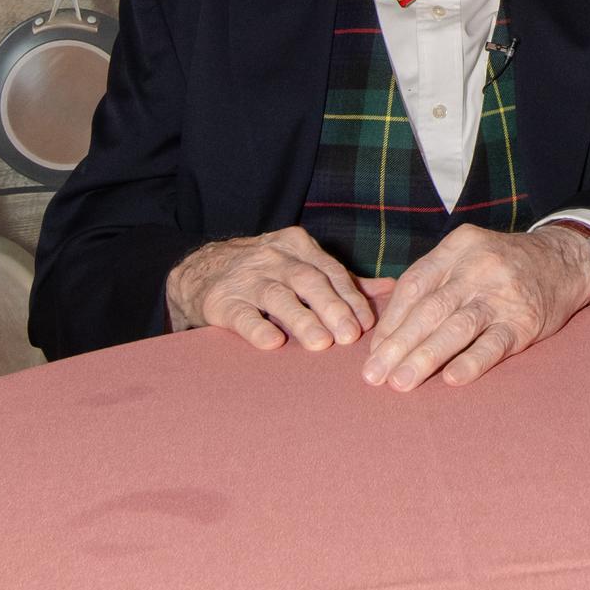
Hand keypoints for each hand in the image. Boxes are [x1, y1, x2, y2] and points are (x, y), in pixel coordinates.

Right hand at [166, 227, 374, 350]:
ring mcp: (245, 277)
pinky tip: (273, 342)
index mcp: (297, 246)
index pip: (330, 271)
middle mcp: (272, 257)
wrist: (199, 271)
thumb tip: (390, 289)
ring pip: (278, 296)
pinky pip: (241, 314)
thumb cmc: (263, 272)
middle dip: (332, 308)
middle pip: (308, 281)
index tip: (367, 324)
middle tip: (350, 336)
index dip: (350, 297)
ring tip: (321, 343)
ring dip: (302, 319)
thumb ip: (342, 279)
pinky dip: (258, 328)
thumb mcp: (301, 265)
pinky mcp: (220, 300)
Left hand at [361, 224, 589, 391]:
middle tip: (373, 376)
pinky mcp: (526, 321)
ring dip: (425, 357)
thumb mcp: (467, 255)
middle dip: (398, 345)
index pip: (414, 285)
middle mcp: (478, 267)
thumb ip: (432, 281)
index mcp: (458, 247)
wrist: (563, 260)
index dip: (390, 321)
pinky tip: (452, 379)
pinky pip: (495, 344)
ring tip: (401, 383)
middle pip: (430, 309)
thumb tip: (388, 330)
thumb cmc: (501, 265)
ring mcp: (503, 294)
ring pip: (457, 327)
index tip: (374, 352)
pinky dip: (472, 361)